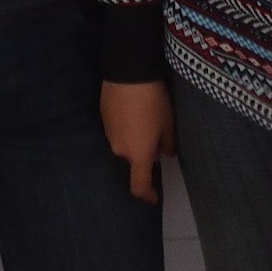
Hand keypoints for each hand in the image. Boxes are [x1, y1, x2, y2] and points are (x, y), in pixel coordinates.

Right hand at [100, 79, 175, 203]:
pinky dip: (125, 125)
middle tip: (157, 135)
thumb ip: (168, 143)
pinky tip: (133, 109)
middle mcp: (120, 149)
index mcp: (138, 155)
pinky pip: (117, 128)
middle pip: (133, 159)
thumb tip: (166, 154)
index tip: (155, 197)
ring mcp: (109, 133)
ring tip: (145, 117)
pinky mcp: (103, 117)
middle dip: (145, 153)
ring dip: (134, 137)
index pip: (139, 185)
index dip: (148, 195)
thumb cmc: (152, 102)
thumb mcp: (168, 122)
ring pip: (124, 142)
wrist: (128, 73)